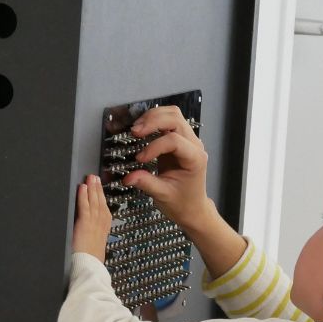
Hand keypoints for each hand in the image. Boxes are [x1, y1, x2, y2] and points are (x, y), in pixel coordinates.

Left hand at [73, 174, 110, 261]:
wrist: (90, 268)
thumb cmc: (91, 262)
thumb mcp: (96, 249)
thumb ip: (94, 239)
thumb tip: (90, 236)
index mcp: (103, 231)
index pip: (104, 211)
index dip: (103, 199)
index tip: (101, 190)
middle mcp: (100, 225)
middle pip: (100, 204)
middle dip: (98, 190)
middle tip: (96, 178)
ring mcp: (93, 224)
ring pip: (94, 202)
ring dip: (92, 189)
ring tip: (91, 178)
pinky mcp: (84, 224)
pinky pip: (84, 207)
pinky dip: (84, 196)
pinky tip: (82, 187)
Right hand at [124, 106, 211, 232]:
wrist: (192, 208)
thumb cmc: (182, 203)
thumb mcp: (163, 195)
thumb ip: (146, 183)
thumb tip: (127, 177)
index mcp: (195, 159)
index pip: (174, 141)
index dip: (154, 146)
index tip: (140, 159)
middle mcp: (195, 145)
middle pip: (174, 118)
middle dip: (152, 121)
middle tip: (135, 132)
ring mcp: (189, 140)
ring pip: (172, 114)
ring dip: (152, 117)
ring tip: (137, 130)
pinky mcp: (180, 139)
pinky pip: (168, 120)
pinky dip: (154, 120)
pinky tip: (142, 130)